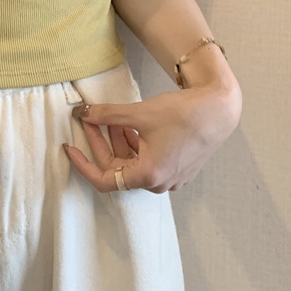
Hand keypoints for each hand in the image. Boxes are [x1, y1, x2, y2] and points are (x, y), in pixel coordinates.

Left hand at [63, 83, 240, 193]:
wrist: (220, 108)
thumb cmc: (183, 113)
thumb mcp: (138, 113)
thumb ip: (106, 115)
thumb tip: (82, 113)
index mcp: (148, 175)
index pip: (104, 180)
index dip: (83, 164)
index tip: (70, 149)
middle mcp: (160, 182)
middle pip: (118, 168)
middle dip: (102, 143)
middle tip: (90, 120)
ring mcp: (171, 177)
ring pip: (133, 163)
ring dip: (119, 142)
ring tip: (111, 118)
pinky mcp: (179, 167)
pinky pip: (147, 160)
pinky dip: (135, 144)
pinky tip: (131, 125)